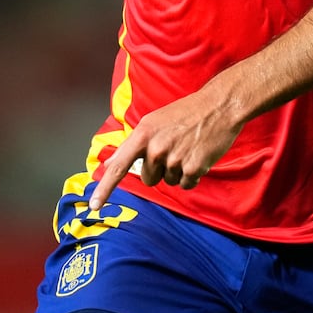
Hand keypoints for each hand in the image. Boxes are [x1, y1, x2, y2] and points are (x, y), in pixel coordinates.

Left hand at [89, 90, 243, 210]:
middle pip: (149, 179)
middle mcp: (156, 148)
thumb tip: (109, 163)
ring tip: (188, 148)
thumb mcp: (153, 122)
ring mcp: (175, 158)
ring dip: (179, 171)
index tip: (93, 206)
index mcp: (143, 134)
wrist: (219, 106)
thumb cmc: (185, 113)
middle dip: (160, 170)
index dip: (104, 189)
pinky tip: (199, 156)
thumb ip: (132, 145)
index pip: (118, 167)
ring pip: (170, 181)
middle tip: (174, 148)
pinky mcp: (194, 167)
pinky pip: (187, 184)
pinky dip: (193, 175)